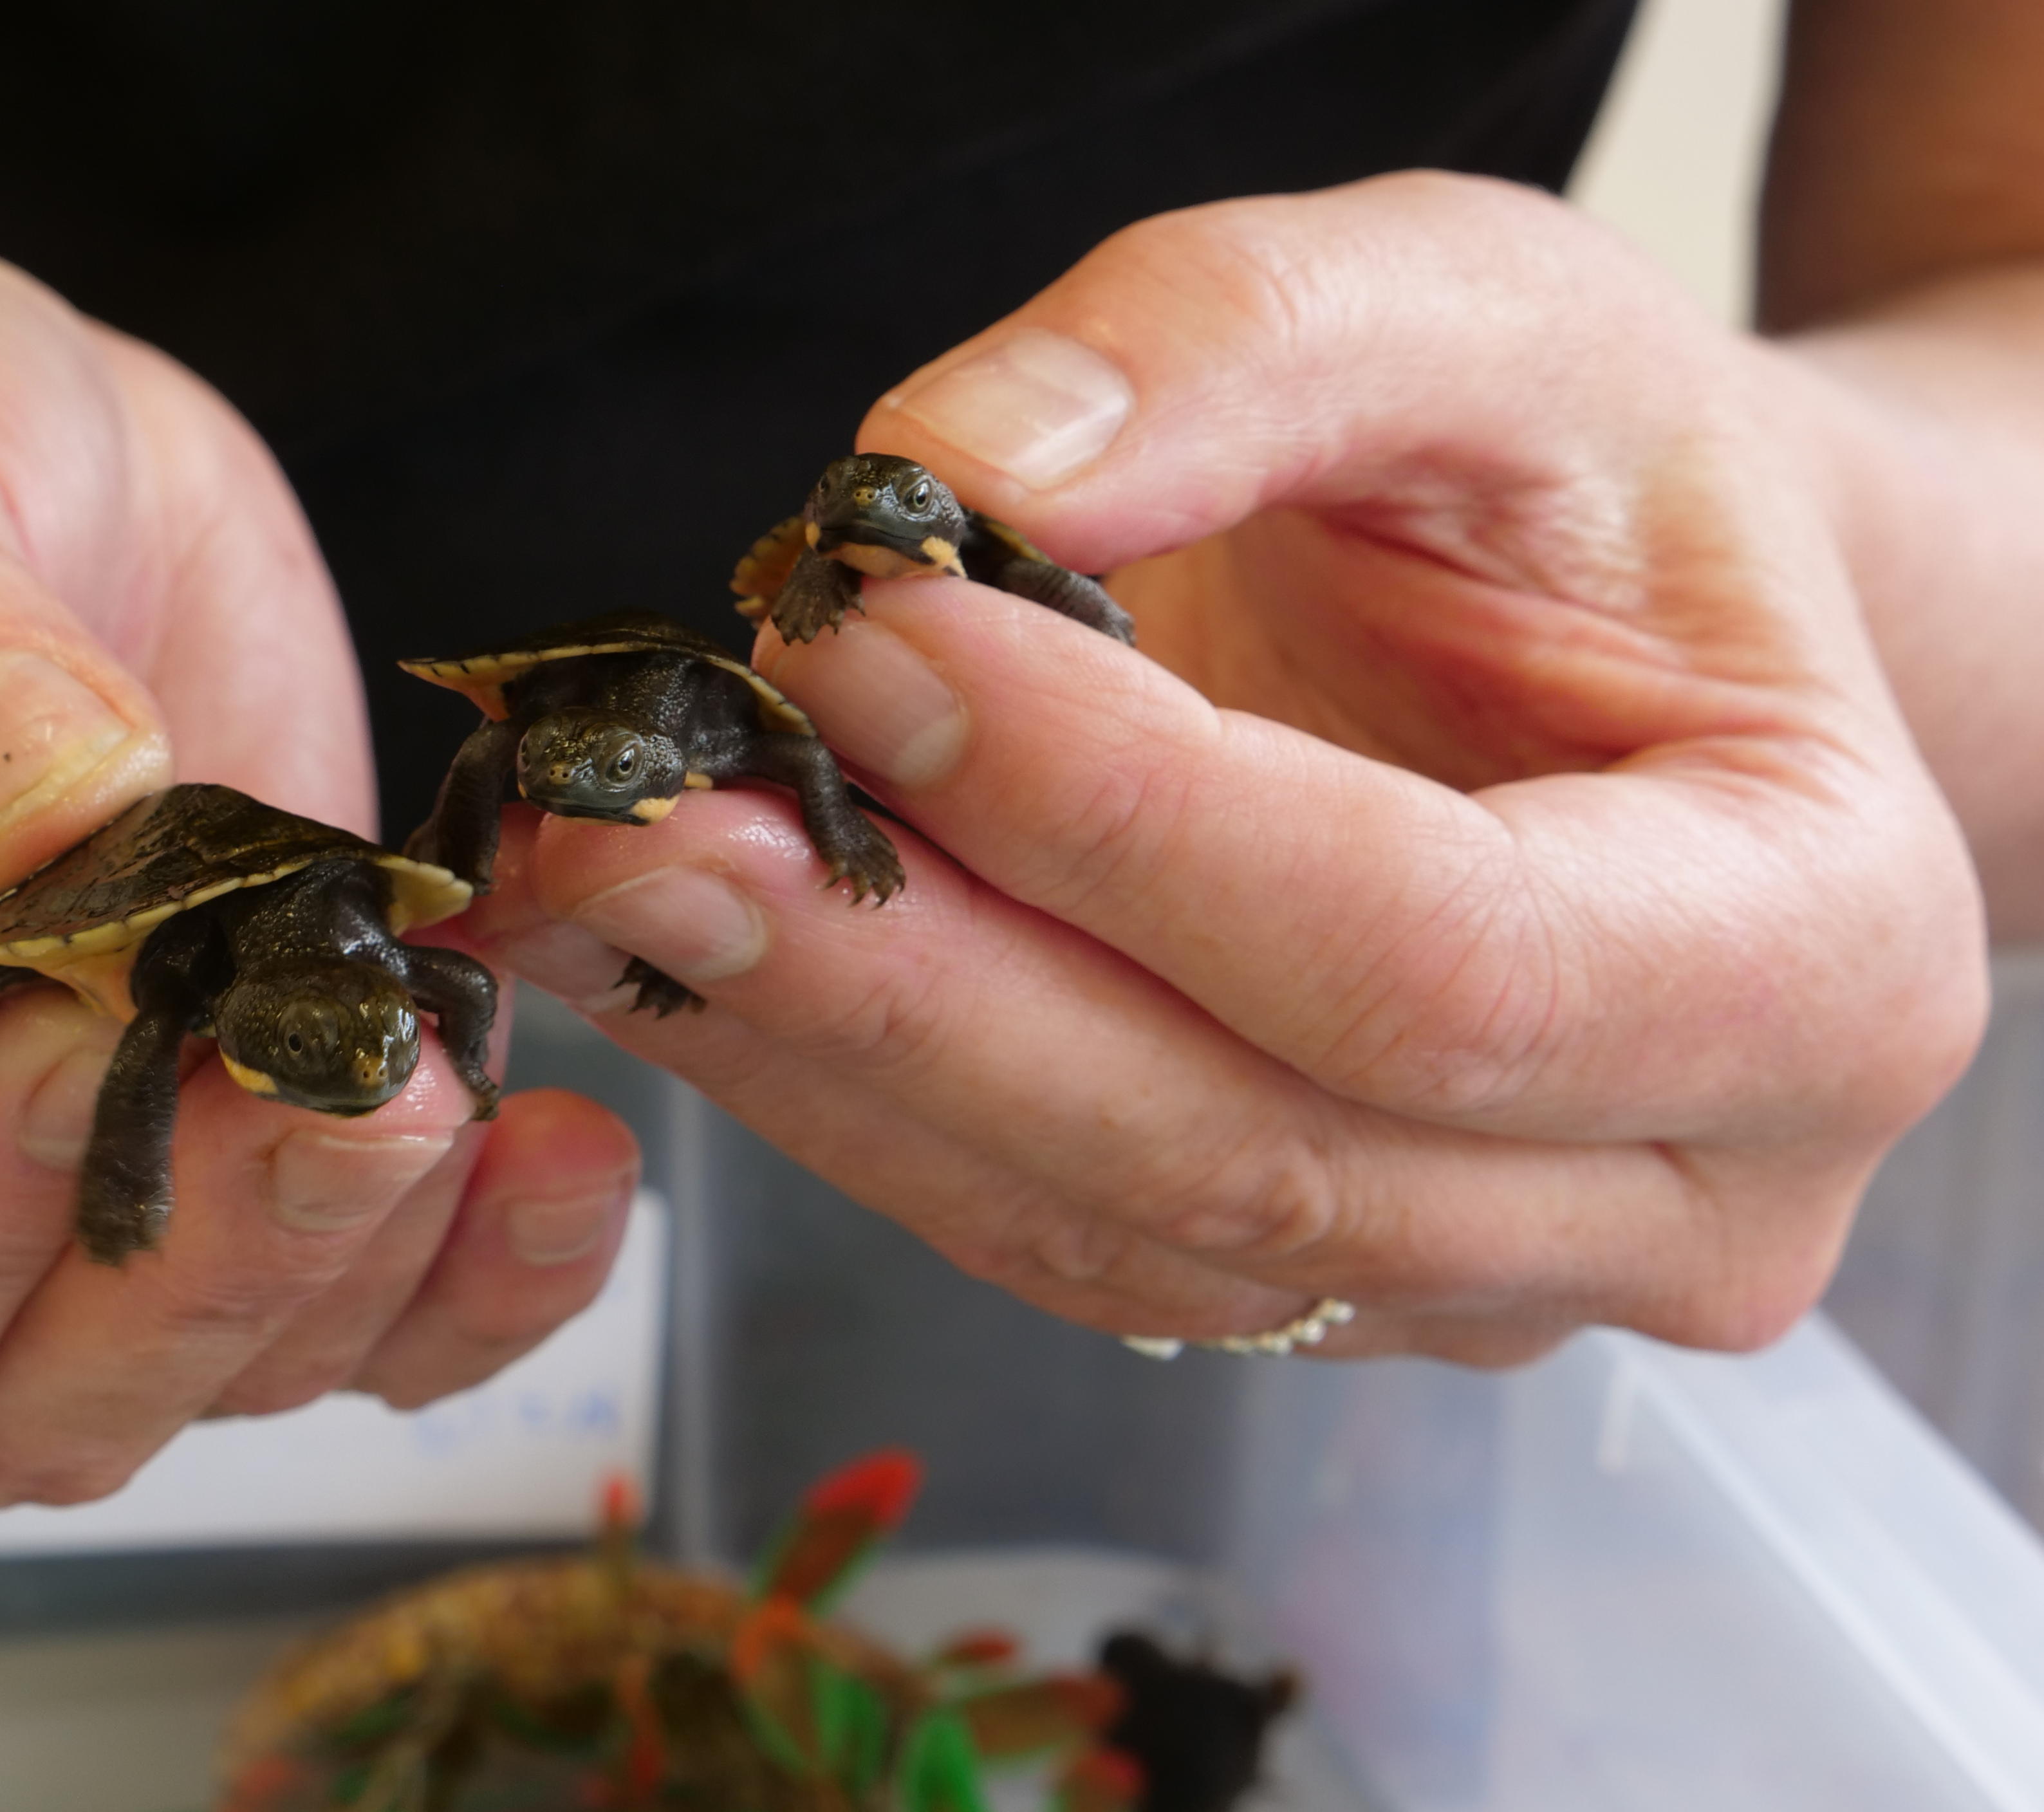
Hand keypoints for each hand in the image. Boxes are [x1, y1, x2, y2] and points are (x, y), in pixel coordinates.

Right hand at [0, 198, 637, 1550]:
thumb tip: (54, 817)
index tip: (62, 1027)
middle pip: (15, 1420)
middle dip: (199, 1268)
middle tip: (341, 1070)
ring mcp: (46, 1231)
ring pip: (222, 1379)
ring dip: (360, 1248)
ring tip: (445, 1048)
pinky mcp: (227, 1164)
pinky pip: (372, 1322)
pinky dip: (482, 1271)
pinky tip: (565, 1147)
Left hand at [471, 173, 1985, 1365]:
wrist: (1636, 653)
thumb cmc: (1597, 489)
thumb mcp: (1477, 318)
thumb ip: (1236, 354)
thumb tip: (949, 478)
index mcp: (1817, 956)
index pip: (1423, 956)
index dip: (1116, 815)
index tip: (864, 638)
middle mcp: (1676, 1191)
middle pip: (1240, 1143)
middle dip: (906, 977)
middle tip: (637, 818)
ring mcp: (1478, 1276)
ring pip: (1107, 1222)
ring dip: (826, 1052)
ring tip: (596, 873)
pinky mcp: (1299, 1280)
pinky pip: (1038, 1229)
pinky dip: (841, 1093)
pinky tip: (676, 953)